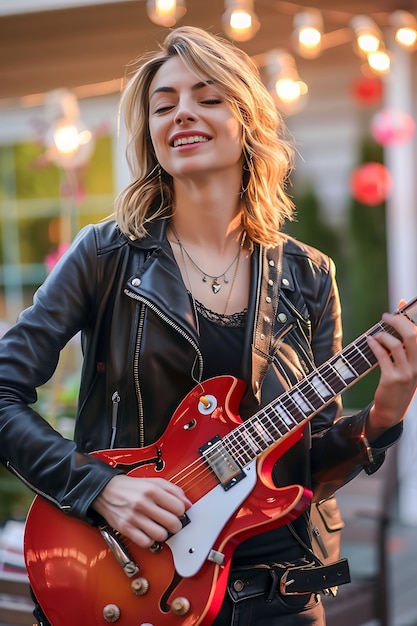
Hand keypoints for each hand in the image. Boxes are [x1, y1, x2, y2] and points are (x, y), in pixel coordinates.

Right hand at [92, 474, 191, 547]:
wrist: (106, 491)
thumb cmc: (131, 487)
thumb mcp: (154, 481)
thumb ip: (173, 490)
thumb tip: (187, 504)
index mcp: (152, 490)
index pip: (179, 507)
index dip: (181, 511)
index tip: (177, 511)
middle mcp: (143, 503)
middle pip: (172, 523)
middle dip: (175, 524)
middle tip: (171, 522)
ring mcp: (134, 517)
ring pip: (161, 535)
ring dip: (163, 533)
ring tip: (159, 527)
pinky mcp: (126, 528)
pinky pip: (146, 542)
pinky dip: (150, 540)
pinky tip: (148, 533)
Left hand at [366, 303, 416, 441]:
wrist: (392, 410)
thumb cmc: (399, 381)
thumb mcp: (407, 362)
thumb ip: (404, 340)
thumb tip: (398, 310)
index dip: (410, 317)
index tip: (400, 305)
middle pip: (412, 336)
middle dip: (397, 322)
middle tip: (385, 317)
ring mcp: (406, 373)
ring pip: (397, 345)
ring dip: (383, 335)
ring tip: (375, 333)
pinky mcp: (392, 379)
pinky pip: (383, 357)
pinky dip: (375, 345)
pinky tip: (369, 341)